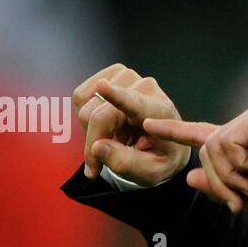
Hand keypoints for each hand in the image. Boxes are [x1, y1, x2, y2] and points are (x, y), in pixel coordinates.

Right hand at [71, 63, 190, 185]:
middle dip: (94, 141)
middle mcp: (144, 88)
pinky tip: (107, 125)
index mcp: (160, 112)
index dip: (116, 95)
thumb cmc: (160, 156)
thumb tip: (97, 148)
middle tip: (101, 160)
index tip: (103, 87)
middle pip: (98, 115)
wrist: (166, 142)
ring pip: (85, 104)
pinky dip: (87, 116)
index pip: (135, 103)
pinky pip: (81, 96)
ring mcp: (126, 78)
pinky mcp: (111, 75)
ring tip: (112, 138)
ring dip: (91, 128)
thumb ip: (126, 163)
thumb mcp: (151, 171)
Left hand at [144, 103, 247, 216]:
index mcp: (245, 142)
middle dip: (220, 181)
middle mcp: (247, 124)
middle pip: (205, 151)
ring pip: (213, 148)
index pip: (203, 135)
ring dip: (231, 175)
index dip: (174, 131)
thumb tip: (190, 177)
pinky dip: (240, 163)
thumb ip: (219, 188)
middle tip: (244, 195)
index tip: (146, 124)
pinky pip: (226, 142)